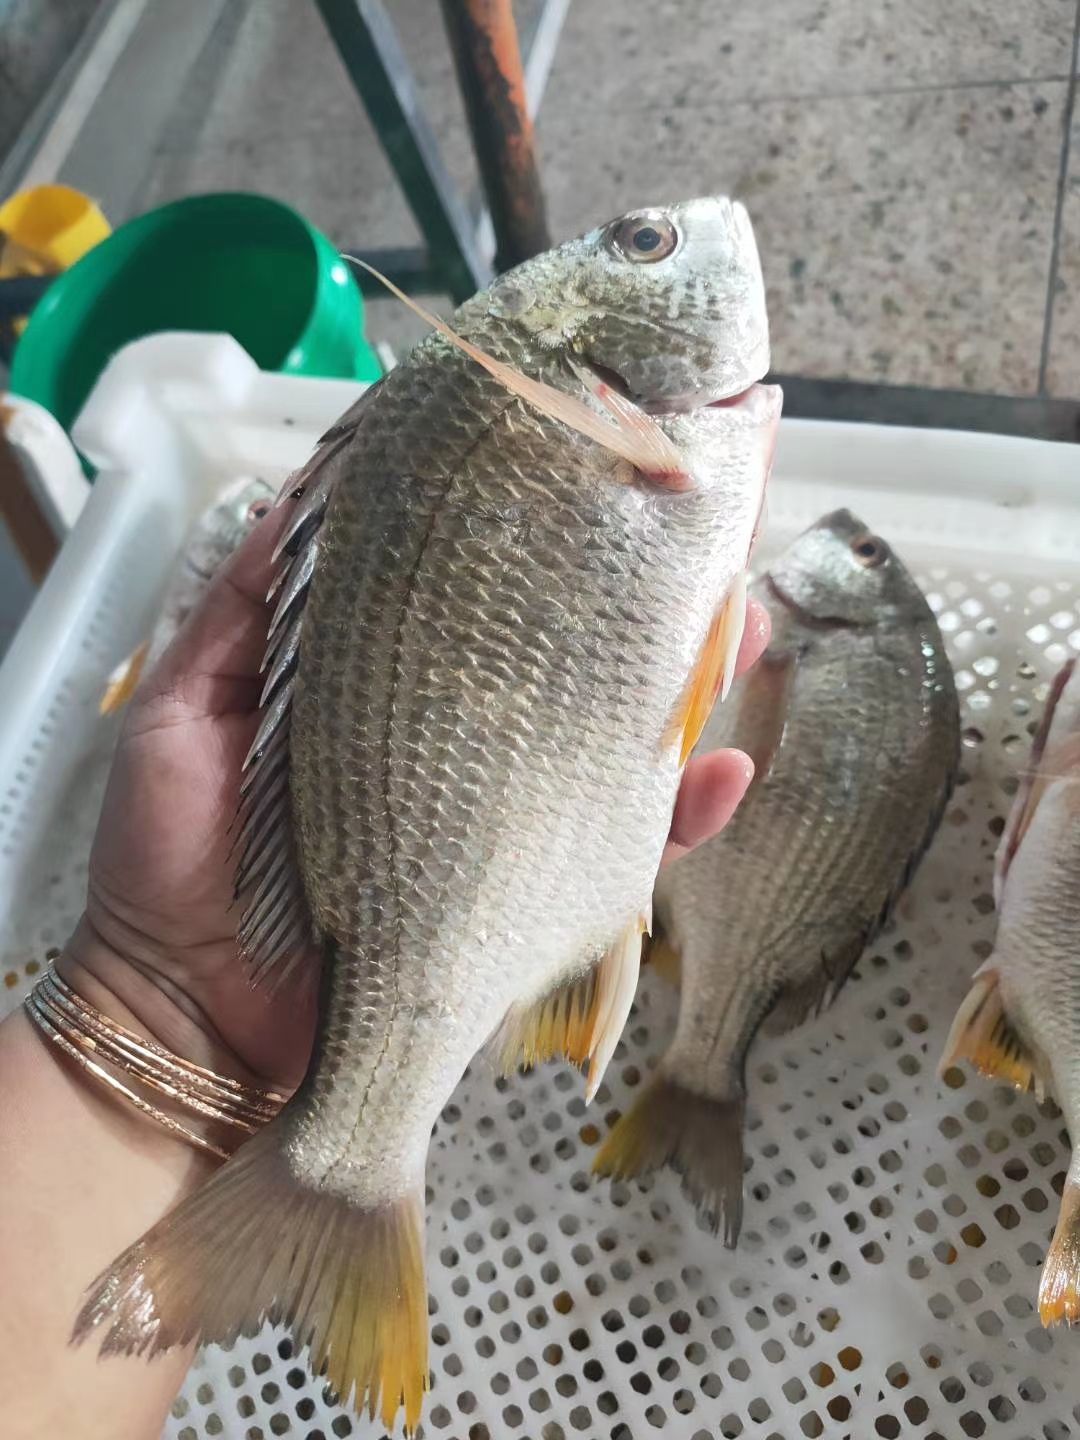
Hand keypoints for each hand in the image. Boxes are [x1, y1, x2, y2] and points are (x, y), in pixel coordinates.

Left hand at [65, 499, 768, 1093]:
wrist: (183, 1015)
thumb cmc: (170, 859)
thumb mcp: (186, 709)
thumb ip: (245, 613)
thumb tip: (303, 494)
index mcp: (385, 689)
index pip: (475, 605)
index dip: (533, 551)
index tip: (588, 486)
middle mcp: (454, 746)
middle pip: (563, 666)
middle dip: (639, 608)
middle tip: (701, 548)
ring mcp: (493, 822)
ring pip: (611, 747)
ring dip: (687, 693)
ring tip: (746, 634)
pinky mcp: (516, 900)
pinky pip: (621, 860)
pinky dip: (681, 818)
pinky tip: (727, 772)